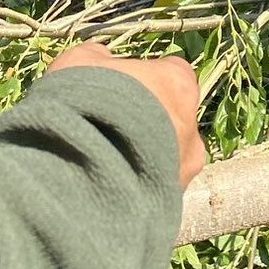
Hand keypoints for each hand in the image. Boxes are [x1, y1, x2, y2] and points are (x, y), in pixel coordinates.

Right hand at [48, 42, 204, 188]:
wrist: (77, 172)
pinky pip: (152, 196)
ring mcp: (184, 172)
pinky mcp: (169, 208)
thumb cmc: (84, 104)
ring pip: (166, 162)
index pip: (173, 75)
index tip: (121, 92)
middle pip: (172, 121)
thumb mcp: (80, 63)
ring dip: (143, 163)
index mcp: (178, 85)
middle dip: (147, 126)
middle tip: (110, 134)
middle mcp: (191, 127)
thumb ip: (100, 60)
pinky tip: (105, 195)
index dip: (147, 83)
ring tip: (105, 169)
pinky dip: (135, 194)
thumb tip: (103, 60)